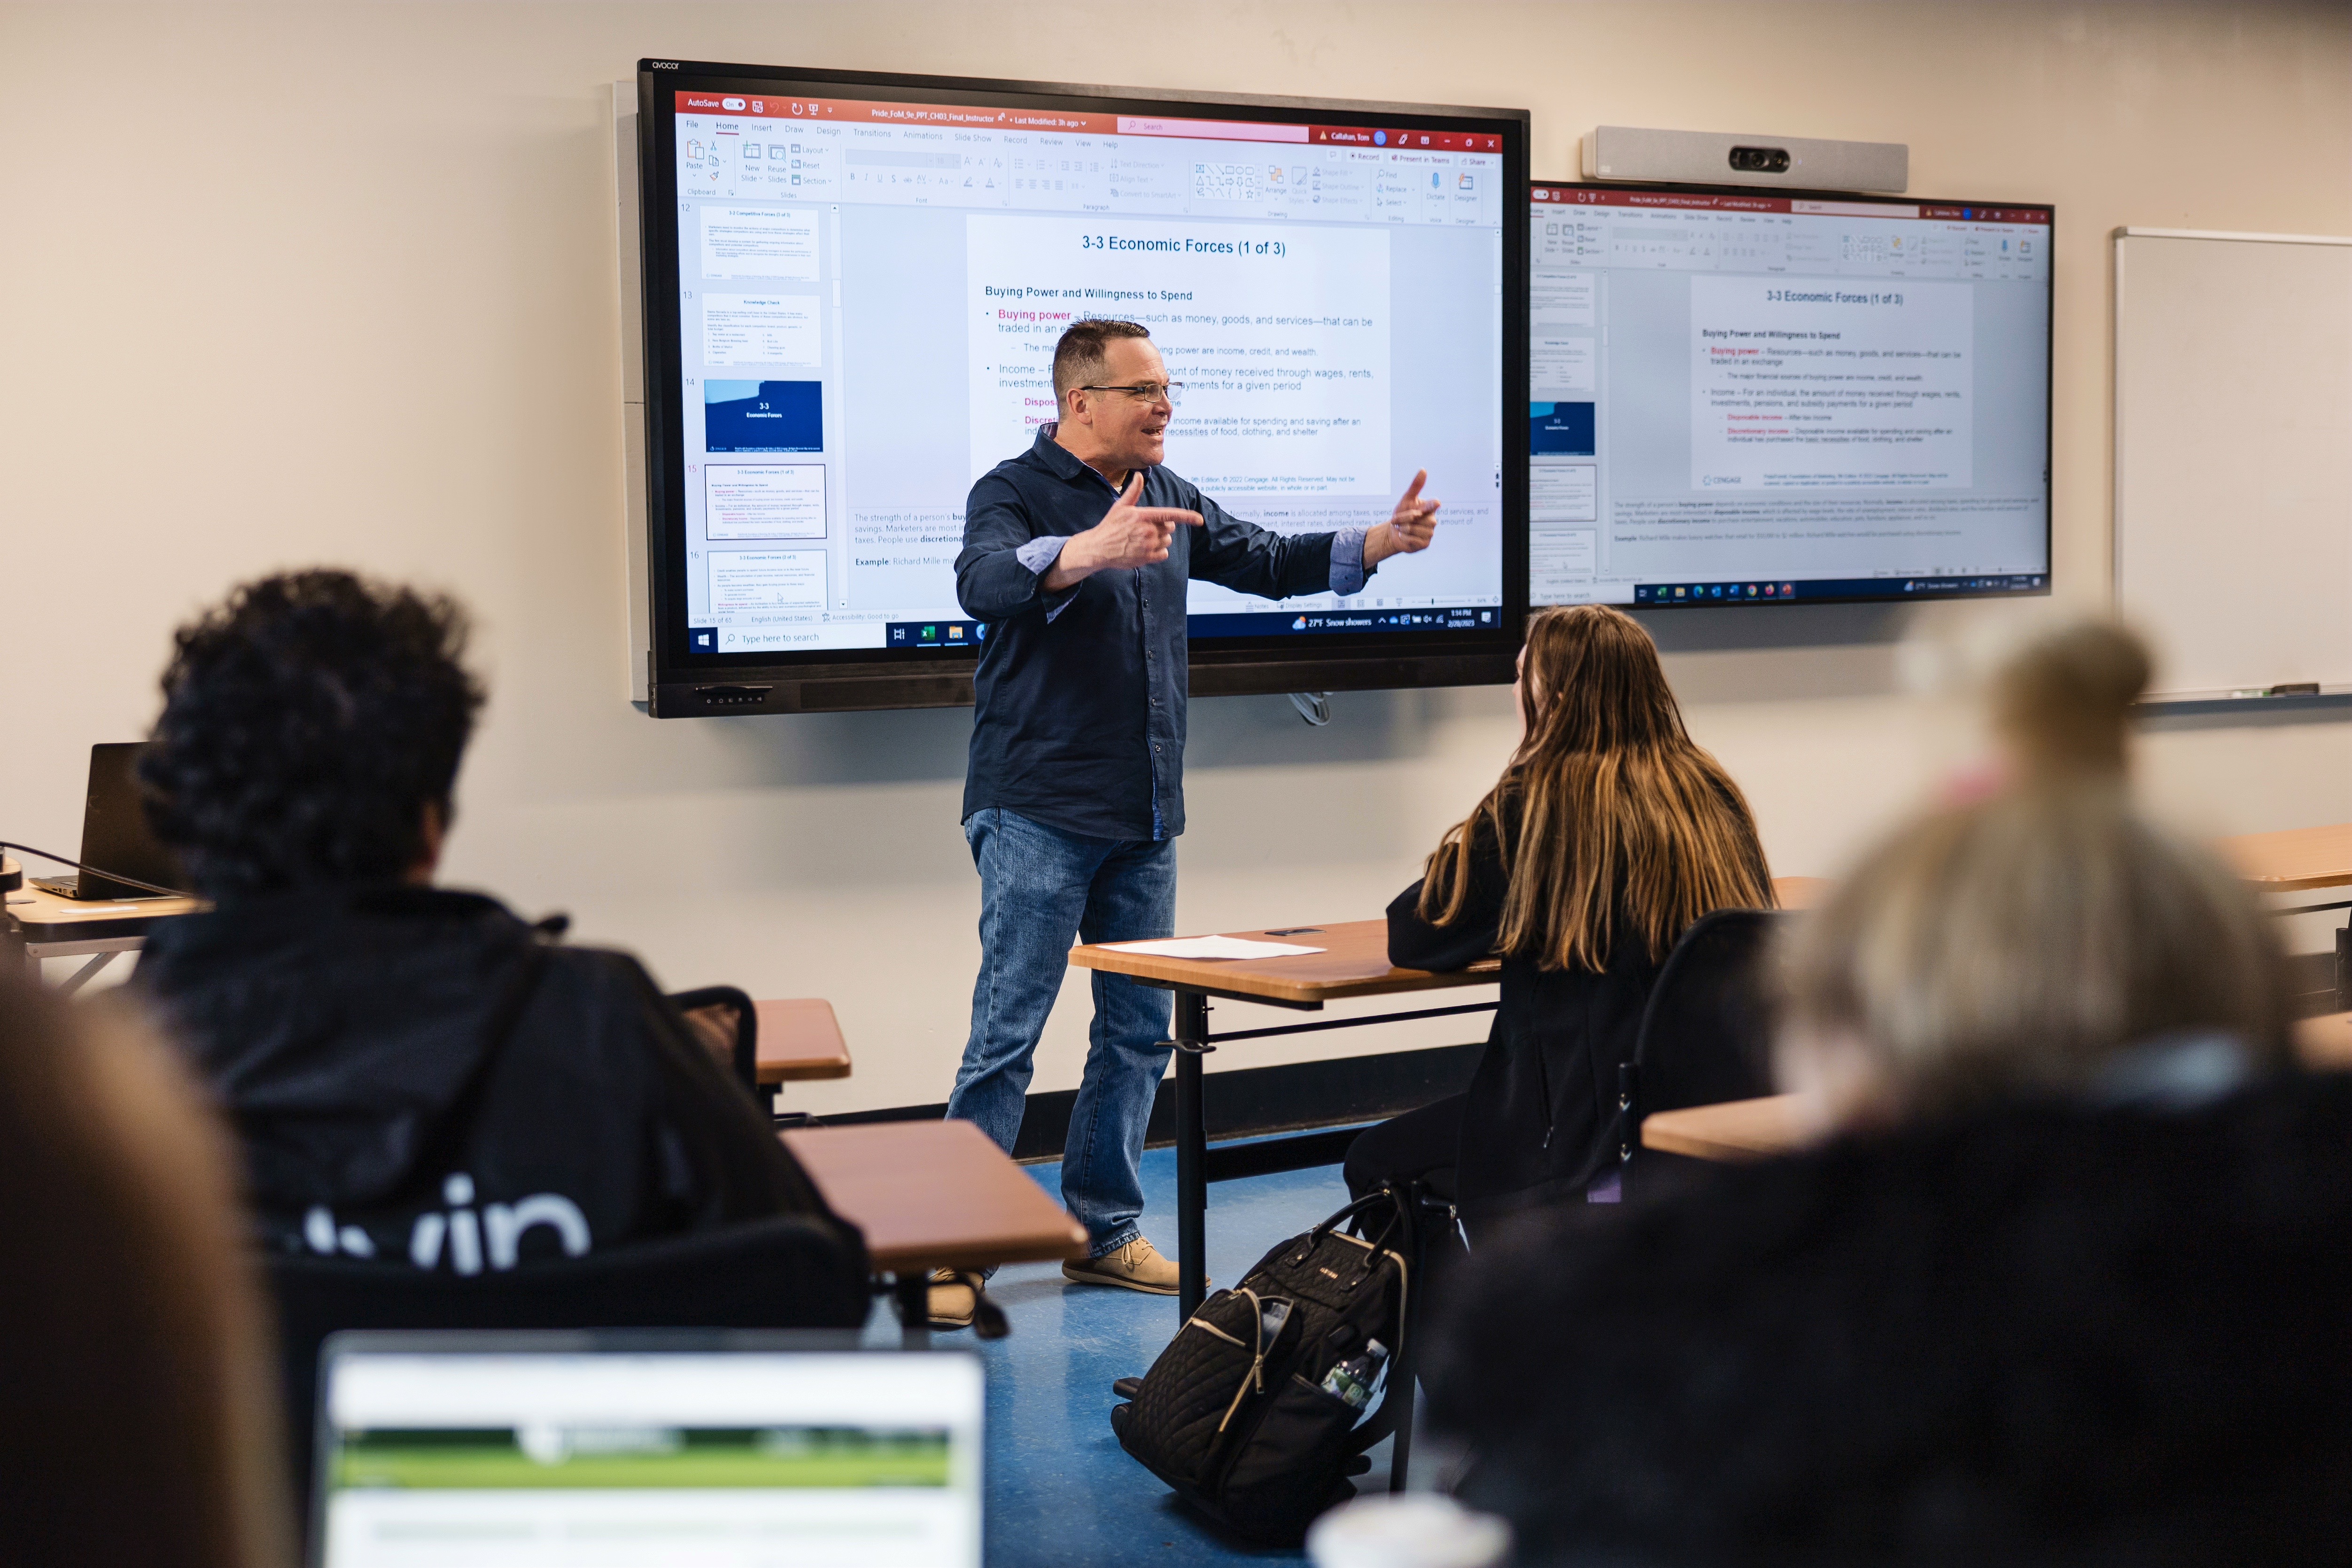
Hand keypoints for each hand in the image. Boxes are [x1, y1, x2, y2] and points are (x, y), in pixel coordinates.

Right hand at [1042, 472, 1202, 588]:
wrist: (1099, 548)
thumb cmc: (1110, 526)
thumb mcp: (1120, 506)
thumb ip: (1133, 491)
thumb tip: (1139, 475)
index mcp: (1144, 516)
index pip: (1171, 515)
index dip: (1188, 517)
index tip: (1199, 520)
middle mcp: (1148, 530)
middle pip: (1170, 528)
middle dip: (1162, 527)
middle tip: (1147, 528)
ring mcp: (1148, 545)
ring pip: (1167, 541)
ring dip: (1161, 540)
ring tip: (1144, 539)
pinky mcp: (1147, 558)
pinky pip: (1163, 554)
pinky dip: (1159, 552)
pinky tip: (1146, 549)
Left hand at [1363, 469, 1440, 567]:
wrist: (1394, 533)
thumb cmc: (1401, 514)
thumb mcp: (1406, 499)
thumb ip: (1416, 486)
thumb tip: (1423, 470)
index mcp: (1429, 508)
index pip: (1432, 505)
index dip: (1432, 505)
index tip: (1435, 503)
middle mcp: (1432, 520)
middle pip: (1417, 518)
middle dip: (1403, 518)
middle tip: (1398, 520)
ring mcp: (1430, 533)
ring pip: (1413, 529)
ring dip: (1402, 528)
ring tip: (1402, 528)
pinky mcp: (1425, 544)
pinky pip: (1412, 540)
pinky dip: (1404, 538)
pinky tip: (1404, 537)